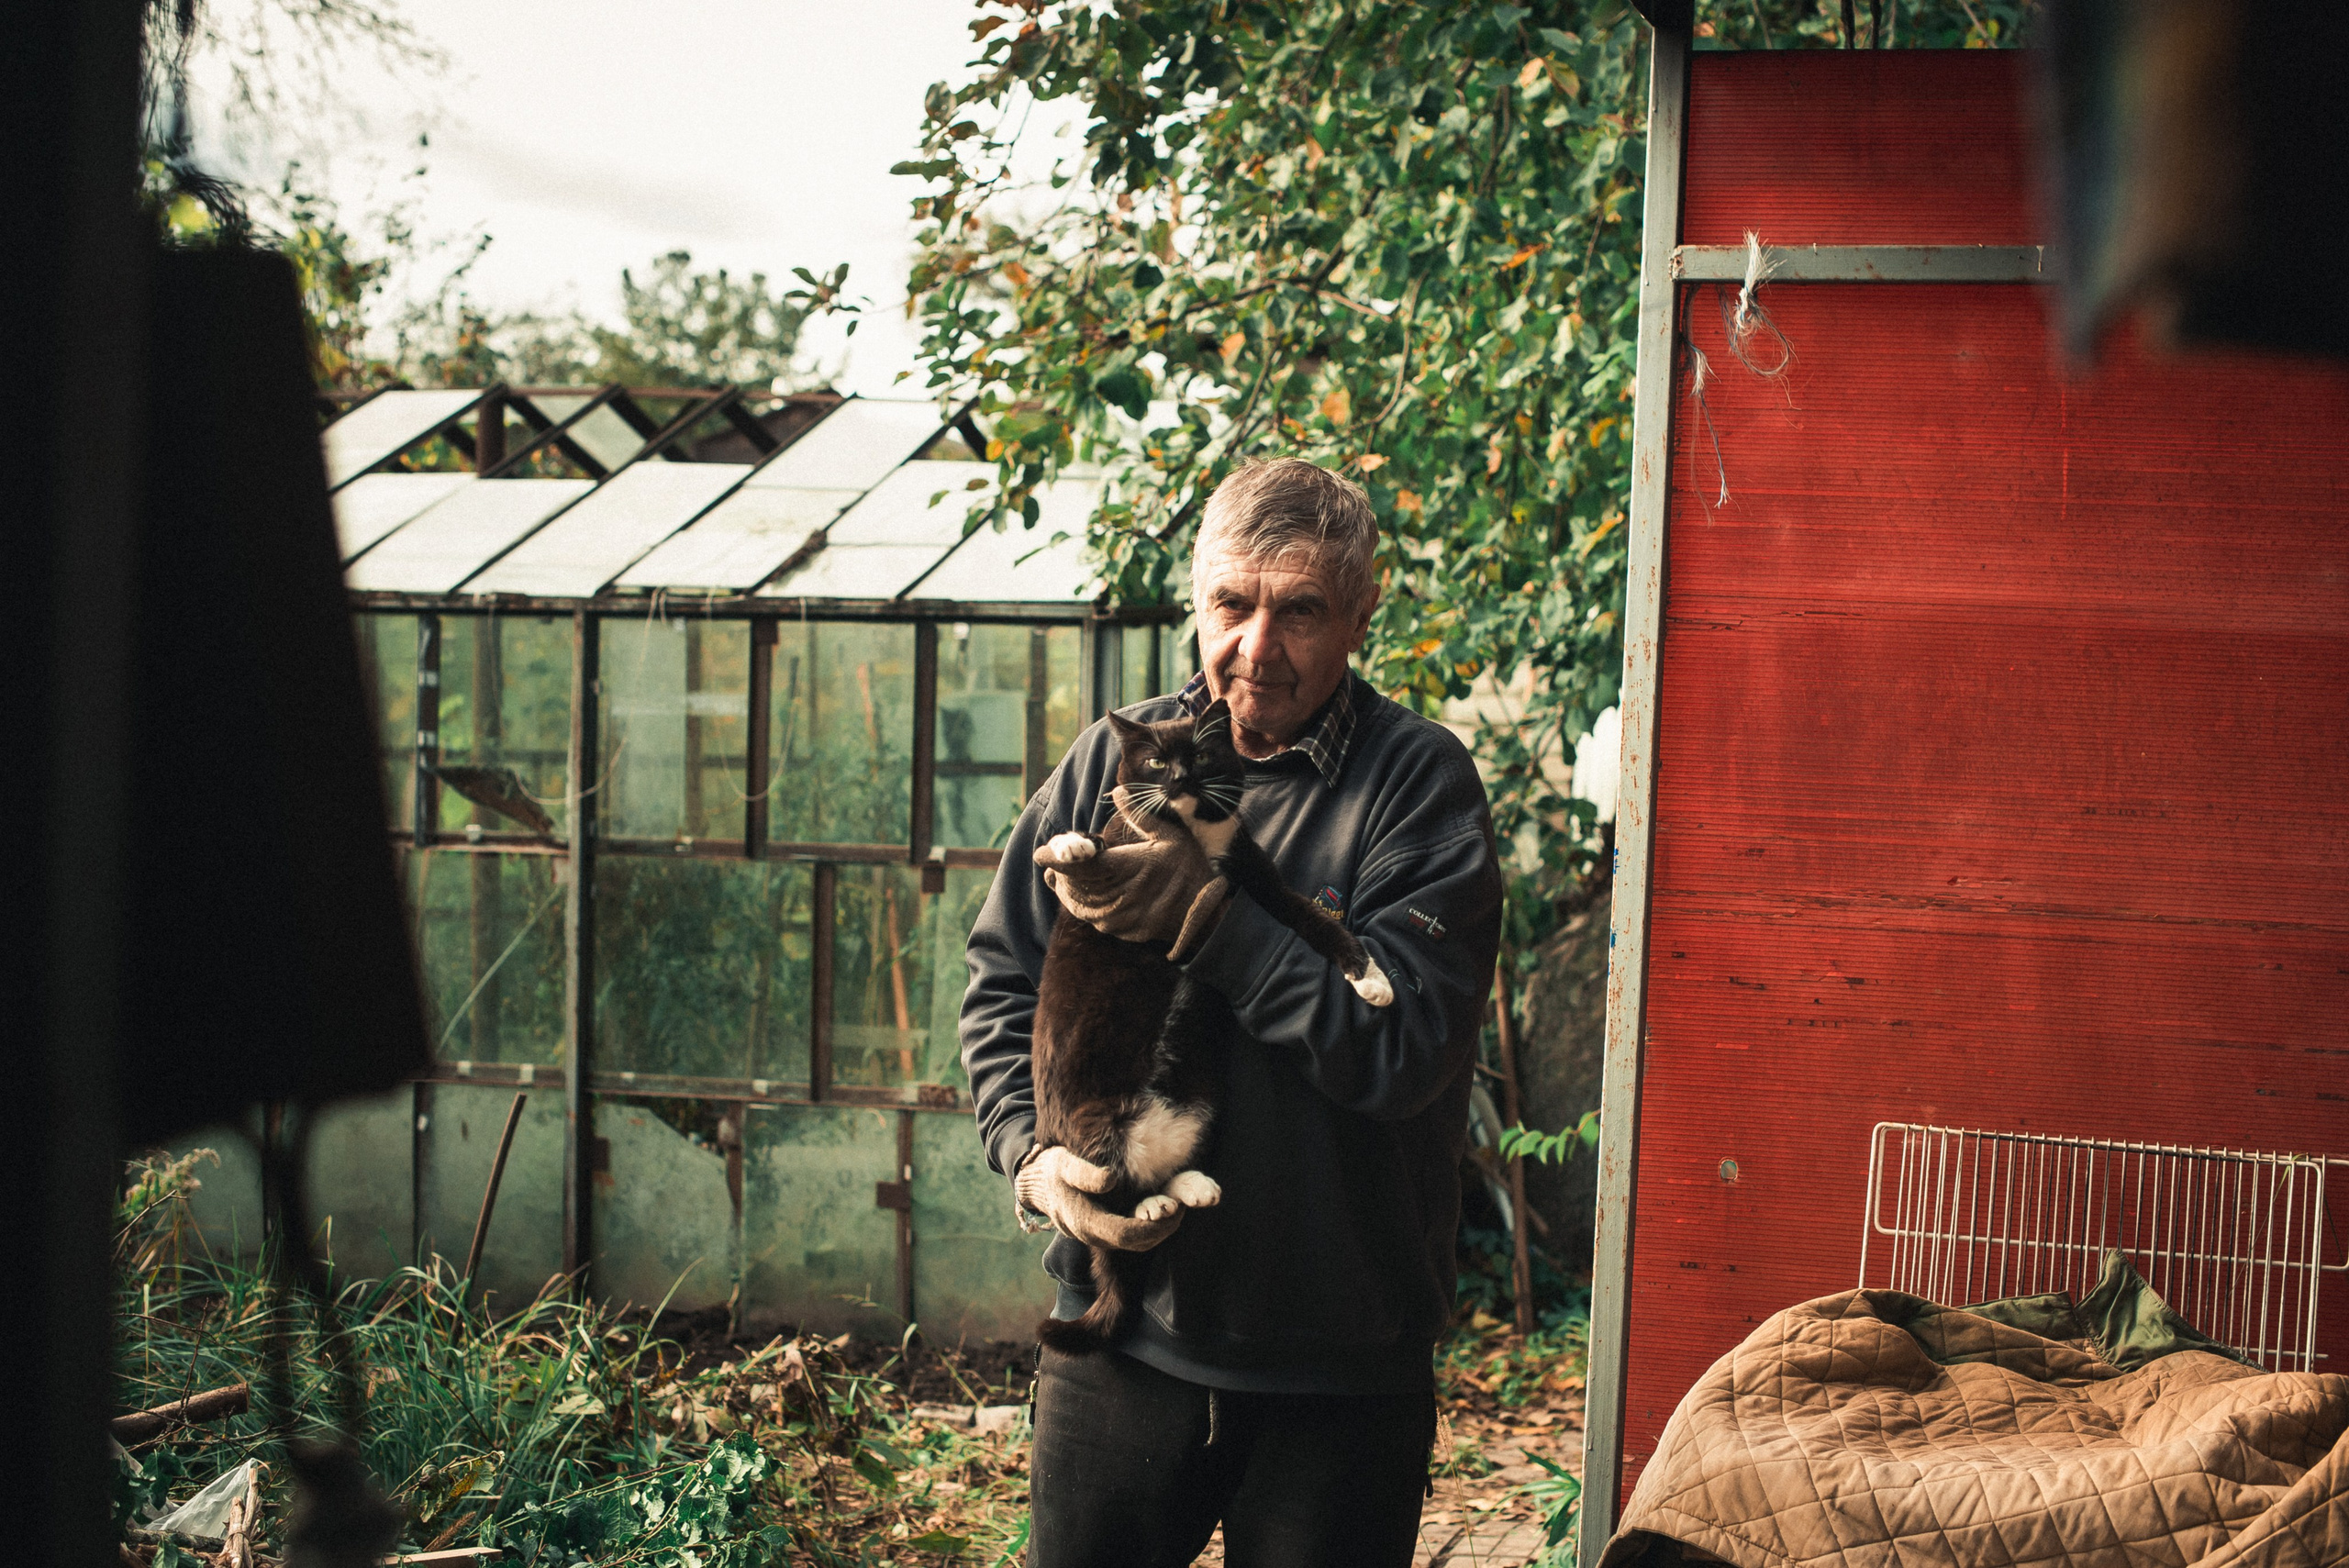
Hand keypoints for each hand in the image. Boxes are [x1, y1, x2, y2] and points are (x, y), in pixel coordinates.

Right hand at [1016, 1146, 1183, 1250]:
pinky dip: (1147, 1227)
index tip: (1175, 1210)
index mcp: (1086, 1222)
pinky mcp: (1099, 1231)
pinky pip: (1128, 1236)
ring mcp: (1095, 1236)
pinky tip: (1159, 1209)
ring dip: (1157, 1230)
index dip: (1154, 1227)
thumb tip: (1111, 1180)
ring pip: (1133, 1243)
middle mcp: (1092, 1235)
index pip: (1128, 1235)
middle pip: (1136, 1244)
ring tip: (1177, 1209)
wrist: (1033, 1184)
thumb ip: (1086, 1174)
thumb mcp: (1064, 1164)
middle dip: (1163, 1229)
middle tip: (1183, 1208)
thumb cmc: (1051, 1170)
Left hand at [1036, 833, 1233, 954]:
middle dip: (1061, 874)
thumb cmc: (1189, 868)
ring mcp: (1119, 918)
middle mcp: (1118, 896)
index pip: (1080, 864)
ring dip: (1069, 891)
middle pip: (1073, 886)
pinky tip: (1084, 895)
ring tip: (1064, 877)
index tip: (1040, 854)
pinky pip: (1093, 919)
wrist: (1208, 913)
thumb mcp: (1169, 835)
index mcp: (1126, 868)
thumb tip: (1117, 791)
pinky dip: (1083, 906)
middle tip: (1053, 861)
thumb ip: (1138, 815)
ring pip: (1079, 906)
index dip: (1056, 859)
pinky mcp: (1122, 932)